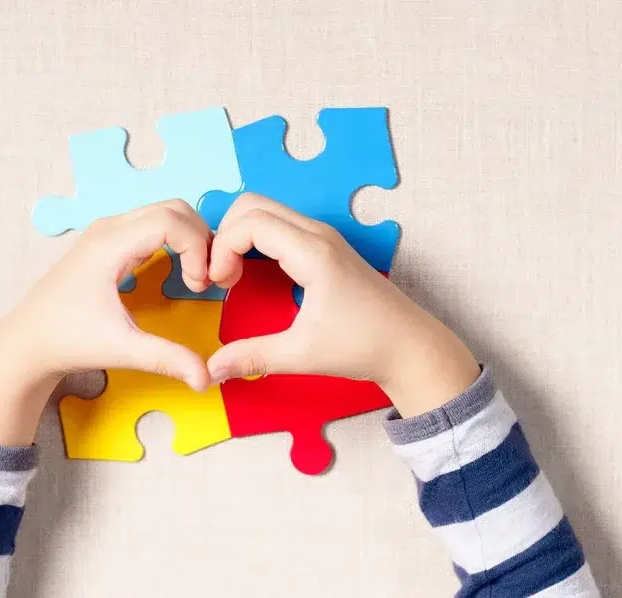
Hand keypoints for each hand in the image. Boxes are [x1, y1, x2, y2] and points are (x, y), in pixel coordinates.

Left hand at [0, 200, 214, 445]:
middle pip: (174, 208)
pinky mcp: (111, 241)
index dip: (197, 248)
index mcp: (108, 245)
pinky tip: (180, 272)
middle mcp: (109, 229)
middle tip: (206, 277)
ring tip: (196, 277)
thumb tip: (206, 379)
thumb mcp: (120, 350)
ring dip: (192, 238)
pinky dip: (179, 241)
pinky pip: (156, 225)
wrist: (28, 342)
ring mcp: (109, 232)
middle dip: (201, 238)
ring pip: (167, 212)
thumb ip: (166, 359)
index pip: (170, 221)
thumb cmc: (68, 341)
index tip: (200, 284)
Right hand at [207, 193, 479, 416]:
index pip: (250, 222)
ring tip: (234, 277)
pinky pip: (282, 226)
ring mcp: (325, 238)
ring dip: (241, 235)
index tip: (218, 283)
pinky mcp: (328, 247)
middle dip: (225, 234)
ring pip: (268, 212)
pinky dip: (258, 240)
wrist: (410, 346)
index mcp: (314, 252)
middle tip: (222, 277)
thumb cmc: (365, 346)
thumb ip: (253, 357)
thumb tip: (211, 369)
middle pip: (254, 204)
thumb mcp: (303, 354)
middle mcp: (319, 235)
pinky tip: (256, 273)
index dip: (221, 247)